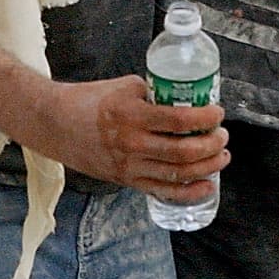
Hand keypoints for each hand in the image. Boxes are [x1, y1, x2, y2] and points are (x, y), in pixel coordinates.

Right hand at [28, 74, 227, 199]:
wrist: (56, 124)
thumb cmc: (88, 101)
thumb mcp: (124, 86)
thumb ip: (154, 94)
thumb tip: (183, 99)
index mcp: (131, 115)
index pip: (179, 120)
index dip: (205, 118)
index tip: (217, 113)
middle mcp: (132, 143)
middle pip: (183, 151)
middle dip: (211, 145)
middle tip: (222, 136)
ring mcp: (129, 166)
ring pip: (177, 174)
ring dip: (207, 167)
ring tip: (221, 157)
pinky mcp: (126, 180)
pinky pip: (163, 192)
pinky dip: (188, 192)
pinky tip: (206, 186)